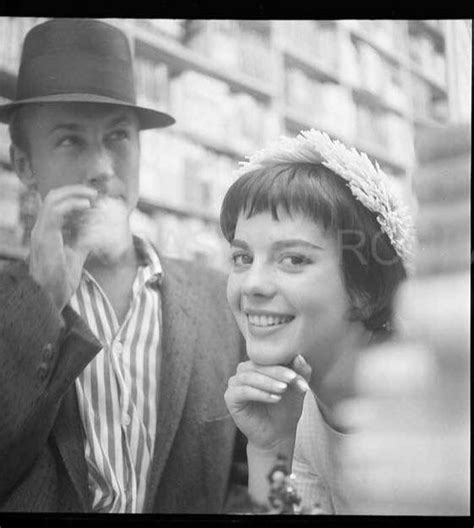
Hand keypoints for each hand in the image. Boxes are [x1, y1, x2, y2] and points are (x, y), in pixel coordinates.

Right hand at [28, 185, 97, 311]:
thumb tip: (96, 232)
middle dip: (74, 190)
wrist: (50, 297)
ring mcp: (40, 232)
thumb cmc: (61, 280)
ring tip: (93, 197)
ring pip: (52, 199)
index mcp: (47, 232)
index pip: (56, 204)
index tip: (93, 199)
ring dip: (75, 194)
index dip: (74, 197)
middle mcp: (41, 229)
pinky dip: (72, 204)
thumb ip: (82, 241)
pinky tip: (87, 205)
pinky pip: (55, 212)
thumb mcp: (76, 255)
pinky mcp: (44, 237)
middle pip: (53, 197)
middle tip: (94, 193)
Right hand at [224, 355, 311, 450]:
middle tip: (292, 379)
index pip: (269, 357)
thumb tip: (299, 356)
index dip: (284, 364)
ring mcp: (235, 383)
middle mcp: (244, 370)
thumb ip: (300, 372)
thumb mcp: (297, 388)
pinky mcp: (230, 397)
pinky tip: (275, 399)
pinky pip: (243, 391)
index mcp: (258, 363)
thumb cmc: (286, 408)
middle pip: (258, 365)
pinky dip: (260, 393)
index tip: (299, 375)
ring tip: (283, 389)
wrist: (277, 434)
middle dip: (277, 371)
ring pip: (249, 376)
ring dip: (268, 382)